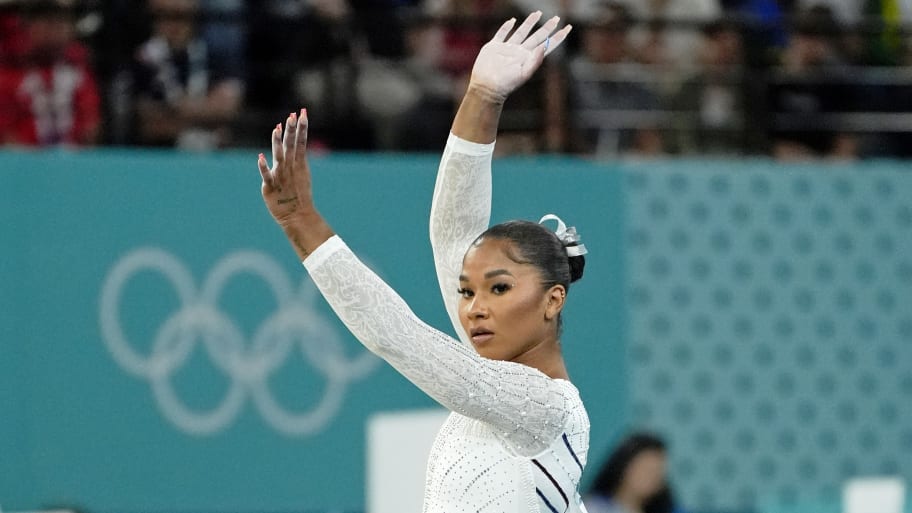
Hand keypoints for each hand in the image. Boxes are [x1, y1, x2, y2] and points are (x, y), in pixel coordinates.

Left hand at [257, 109, 314, 227]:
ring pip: (279, 157)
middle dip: (292, 131)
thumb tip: (294, 140)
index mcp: (298, 164)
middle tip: (293, 115)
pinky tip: (260, 157)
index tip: (303, 112)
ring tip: (277, 129)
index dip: (302, 127)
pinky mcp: (270, 187)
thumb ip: (296, 156)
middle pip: (291, 146)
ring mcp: (281, 177)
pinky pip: (267, 176)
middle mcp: (290, 168)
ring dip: (278, 143)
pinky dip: (264, 167)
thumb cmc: (297, 194)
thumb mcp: (301, 173)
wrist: (297, 216)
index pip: (301, 142)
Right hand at [468, 11, 571, 101]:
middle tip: (556, 18)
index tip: (568, 27)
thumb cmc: (506, 84)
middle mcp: (520, 52)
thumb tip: (544, 45)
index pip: (547, 45)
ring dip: (529, 23)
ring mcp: (507, 49)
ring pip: (521, 32)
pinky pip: (501, 34)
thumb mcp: (524, 73)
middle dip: (547, 27)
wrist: (487, 87)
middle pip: (537, 36)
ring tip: (537, 13)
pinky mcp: (494, 47)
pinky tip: (512, 21)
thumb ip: (535, 60)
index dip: (558, 36)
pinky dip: (506, 27)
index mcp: (529, 58)